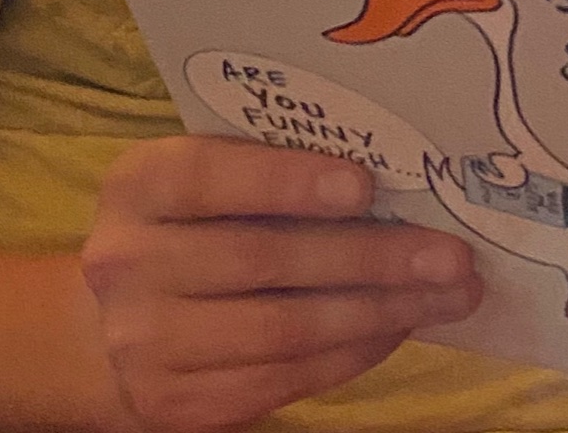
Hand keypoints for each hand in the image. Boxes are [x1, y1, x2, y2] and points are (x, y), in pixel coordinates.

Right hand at [81, 136, 481, 432]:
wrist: (118, 317)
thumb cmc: (196, 219)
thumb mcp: (210, 175)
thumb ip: (273, 162)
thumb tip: (396, 164)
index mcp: (139, 184)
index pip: (208, 177)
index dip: (286, 181)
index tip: (363, 185)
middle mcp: (128, 264)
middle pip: (263, 261)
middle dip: (369, 257)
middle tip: (449, 254)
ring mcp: (146, 344)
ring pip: (282, 331)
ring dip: (378, 312)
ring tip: (447, 293)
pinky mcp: (176, 405)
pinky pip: (282, 380)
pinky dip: (351, 353)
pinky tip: (398, 326)